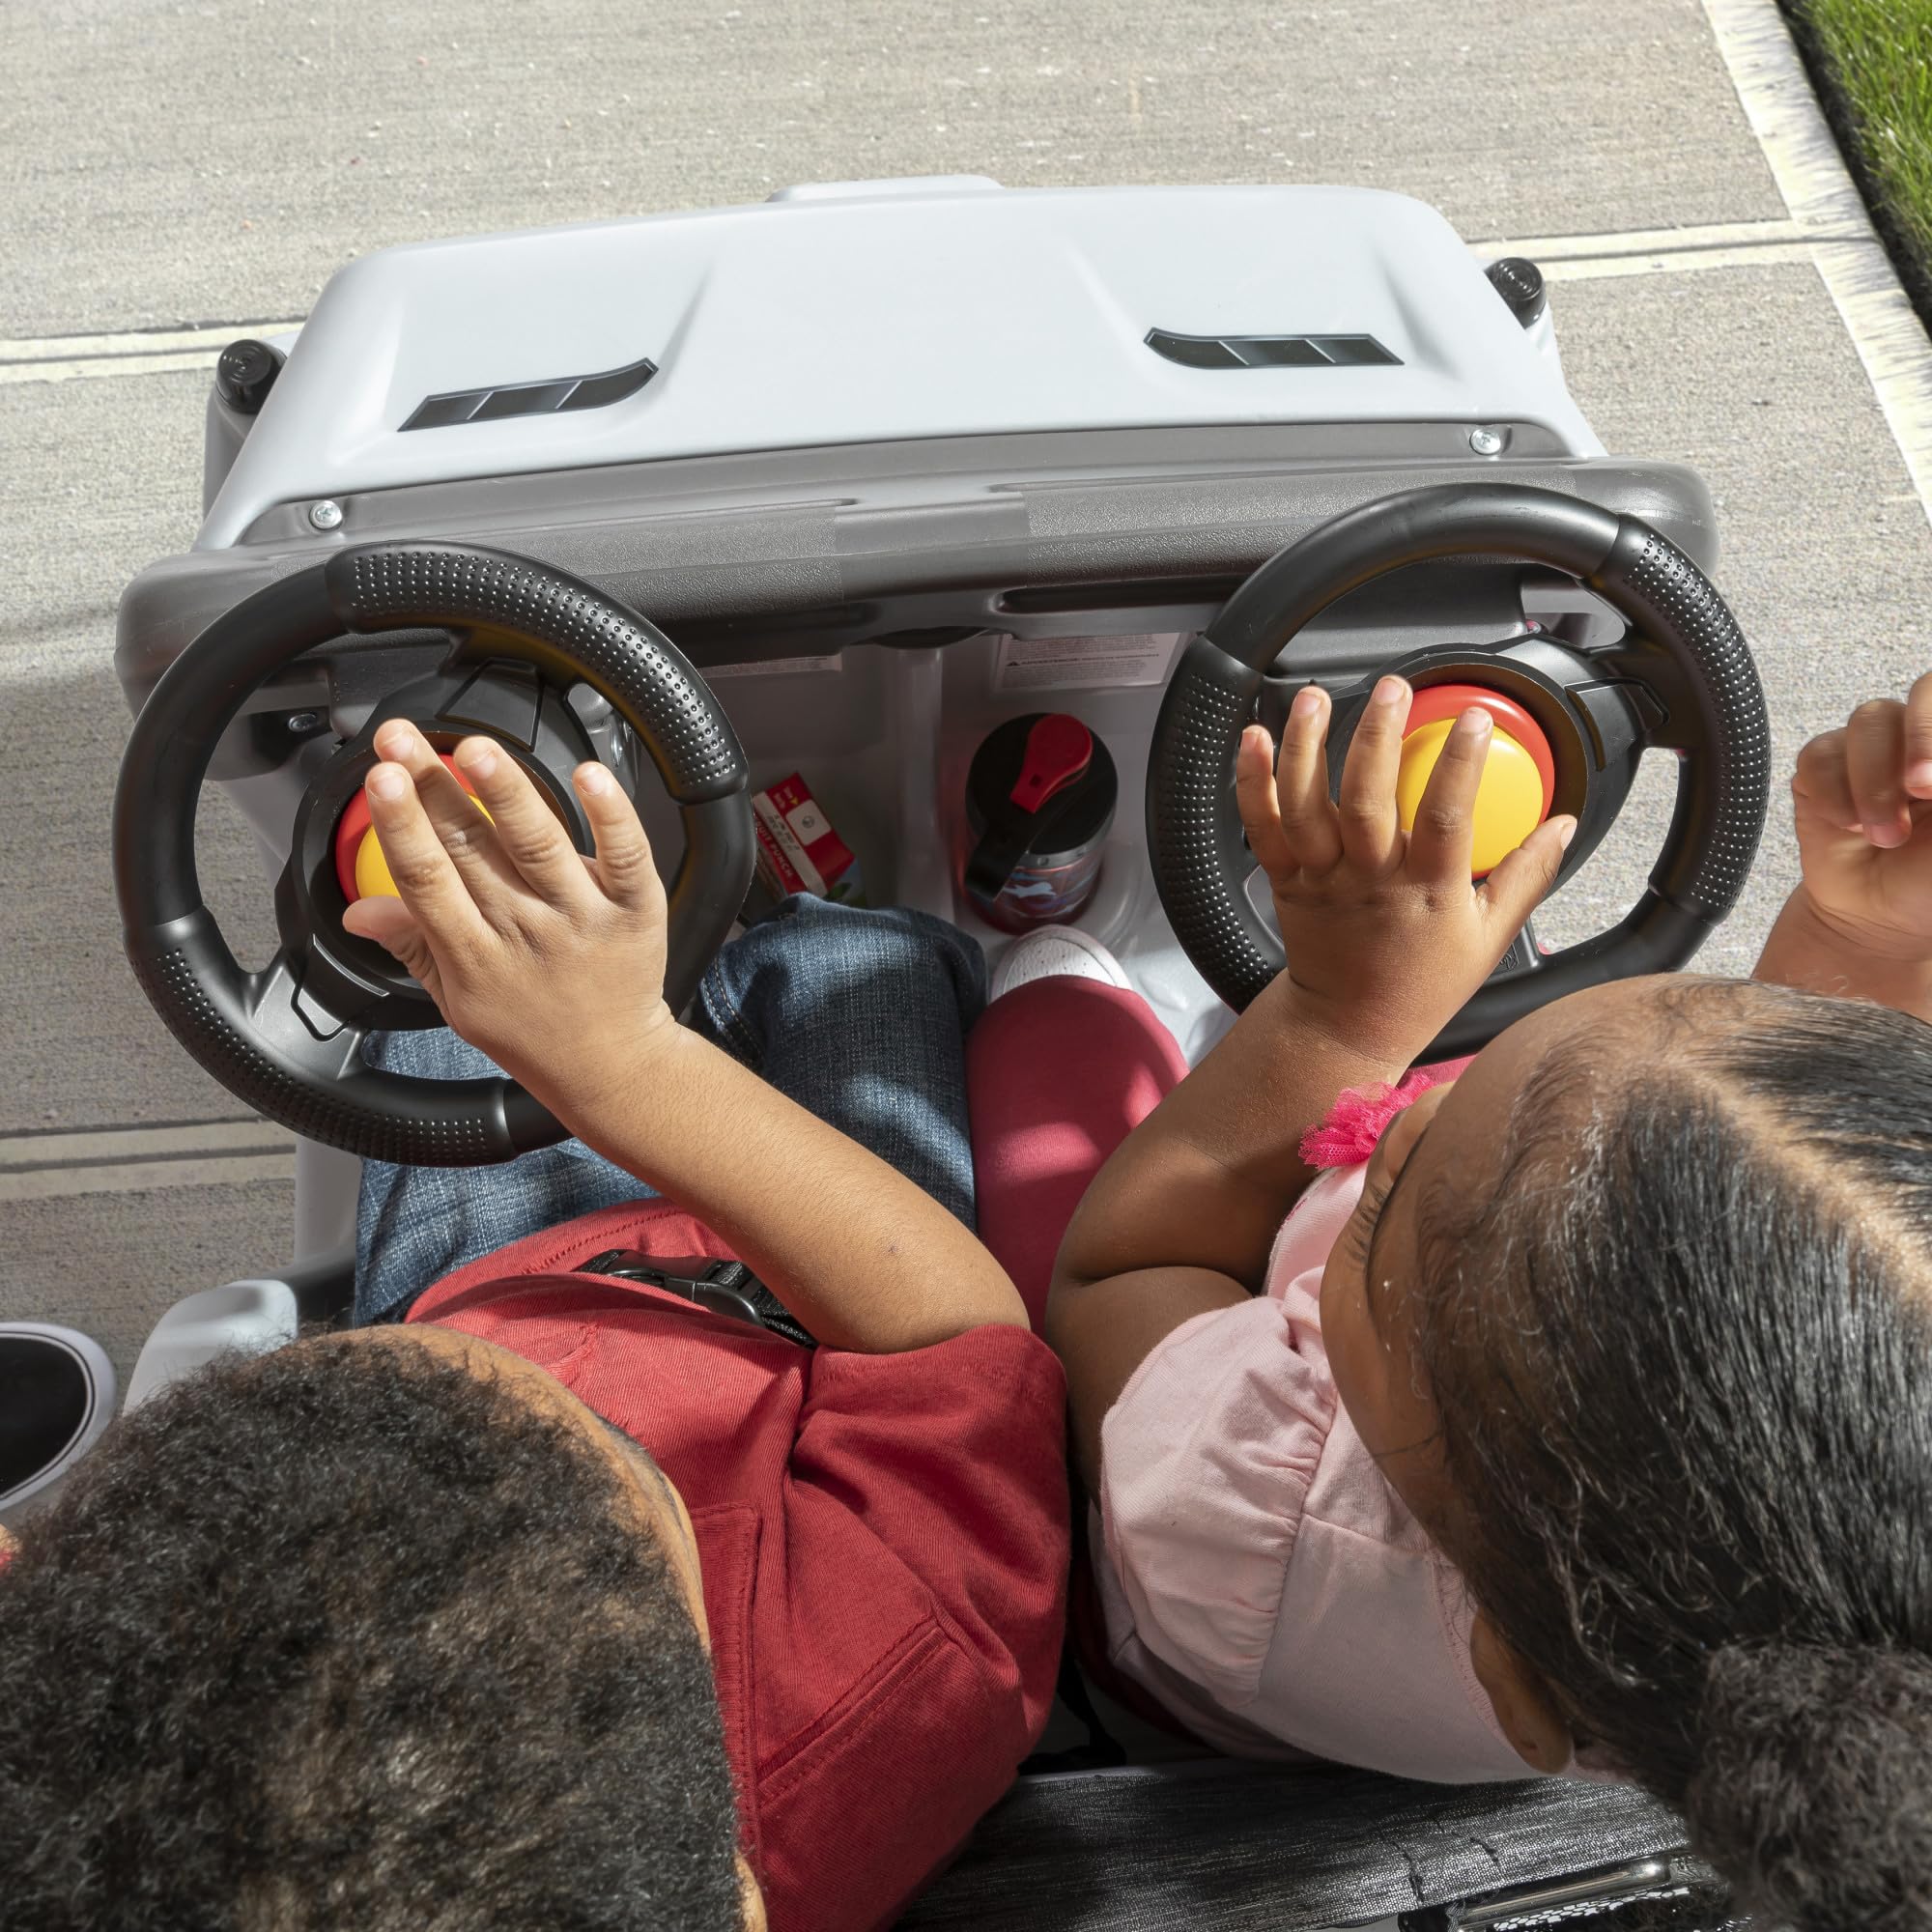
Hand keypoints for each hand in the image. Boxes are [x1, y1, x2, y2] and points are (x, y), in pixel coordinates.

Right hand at [340, 720, 675, 1111]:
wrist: (611, 1065)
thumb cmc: (530, 1027)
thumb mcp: (457, 1000)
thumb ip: (413, 946)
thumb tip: (357, 909)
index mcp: (474, 955)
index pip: (427, 881)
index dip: (401, 828)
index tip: (379, 780)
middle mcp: (526, 931)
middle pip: (471, 849)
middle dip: (434, 789)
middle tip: (402, 740)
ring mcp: (583, 918)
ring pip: (541, 846)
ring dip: (508, 794)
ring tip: (478, 750)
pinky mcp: (635, 910)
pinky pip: (626, 856)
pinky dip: (611, 815)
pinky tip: (592, 775)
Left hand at [1237, 677, 1576, 1060]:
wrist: (1348, 1026)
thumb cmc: (1419, 983)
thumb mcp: (1488, 938)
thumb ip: (1526, 876)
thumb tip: (1565, 824)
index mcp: (1426, 892)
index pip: (1448, 817)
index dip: (1462, 764)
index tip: (1476, 719)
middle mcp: (1369, 880)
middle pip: (1369, 799)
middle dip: (1378, 735)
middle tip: (1392, 687)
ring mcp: (1321, 879)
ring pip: (1305, 806)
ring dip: (1305, 747)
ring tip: (1313, 698)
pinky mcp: (1285, 880)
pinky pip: (1262, 826)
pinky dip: (1252, 782)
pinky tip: (1253, 738)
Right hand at [1789, 676, 1931, 960]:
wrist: (1879, 919)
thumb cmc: (1931, 881)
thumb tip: (1925, 769)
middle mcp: (1920, 737)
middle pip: (1924, 689)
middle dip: (1922, 736)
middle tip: (1920, 789)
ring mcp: (1872, 749)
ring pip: (1869, 723)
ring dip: (1875, 784)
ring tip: (1883, 835)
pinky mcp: (1822, 769)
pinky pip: (1820, 756)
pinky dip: (1834, 796)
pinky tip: (1848, 828)